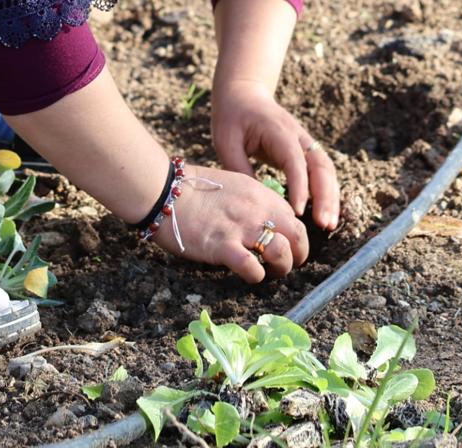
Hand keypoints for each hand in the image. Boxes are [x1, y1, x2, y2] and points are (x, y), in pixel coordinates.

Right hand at [149, 163, 307, 281]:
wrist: (163, 190)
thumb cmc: (190, 189)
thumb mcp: (231, 185)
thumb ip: (251, 202)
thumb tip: (262, 222)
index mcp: (259, 194)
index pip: (293, 218)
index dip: (293, 237)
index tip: (284, 246)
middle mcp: (256, 210)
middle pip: (298, 236)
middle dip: (297, 255)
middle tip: (284, 265)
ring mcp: (240, 228)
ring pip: (282, 253)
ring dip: (280, 268)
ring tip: (268, 272)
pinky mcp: (223, 247)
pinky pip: (253, 269)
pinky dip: (255, 276)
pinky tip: (247, 273)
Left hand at [211, 81, 339, 231]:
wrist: (243, 94)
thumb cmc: (232, 117)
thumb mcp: (226, 141)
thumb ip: (239, 167)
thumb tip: (255, 199)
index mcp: (278, 131)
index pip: (295, 161)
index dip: (299, 187)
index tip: (298, 212)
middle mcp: (298, 136)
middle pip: (321, 166)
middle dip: (325, 196)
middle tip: (324, 225)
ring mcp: (305, 141)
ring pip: (326, 169)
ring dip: (331, 197)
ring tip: (329, 225)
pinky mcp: (305, 150)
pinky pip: (322, 171)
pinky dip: (327, 191)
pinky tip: (326, 213)